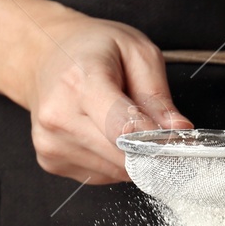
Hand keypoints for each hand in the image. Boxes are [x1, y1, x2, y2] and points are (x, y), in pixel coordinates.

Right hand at [23, 10, 191, 183]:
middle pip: (123, 156)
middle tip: (155, 126)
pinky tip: (102, 133)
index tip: (178, 140)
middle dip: (149, 148)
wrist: (45, 54)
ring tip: (119, 121)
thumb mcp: (137, 52)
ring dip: (131, 155)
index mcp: (81, 82)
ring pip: (116, 171)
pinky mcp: (51, 162)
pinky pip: (102, 175)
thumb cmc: (93, 49)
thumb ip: (158, 96)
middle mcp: (58, 116)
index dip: (157, 141)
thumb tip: (179, 130)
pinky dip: (113, 160)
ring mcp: (51, 143)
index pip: (122, 129)